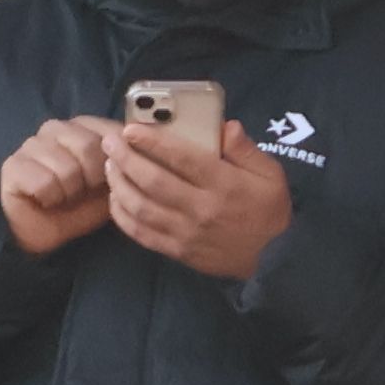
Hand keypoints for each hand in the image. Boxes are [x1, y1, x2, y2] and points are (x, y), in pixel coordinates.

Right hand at [0, 114, 117, 255]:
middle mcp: (56, 128)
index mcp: (83, 126)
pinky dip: (51, 199)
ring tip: (64, 197)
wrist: (42, 234)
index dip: (115, 160)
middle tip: (83, 191)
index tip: (108, 179)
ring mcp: (31, 145)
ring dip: (70, 192)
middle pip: (88, 146)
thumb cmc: (80, 207)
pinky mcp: (13, 166)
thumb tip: (143, 146)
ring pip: (67, 167)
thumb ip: (127, 162)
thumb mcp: (113, 183)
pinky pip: (45, 182)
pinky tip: (46, 201)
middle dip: (92, 178)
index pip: (111, 130)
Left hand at [106, 108, 298, 284]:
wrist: (274, 258)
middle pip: (152, 181)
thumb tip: (226, 126)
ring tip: (109, 166)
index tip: (131, 129)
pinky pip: (140, 233)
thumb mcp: (270, 173)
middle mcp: (201, 208)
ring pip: (140, 207)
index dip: (153, 142)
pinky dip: (121, 215)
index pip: (182, 158)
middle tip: (110, 143)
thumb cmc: (269, 210)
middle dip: (126, 159)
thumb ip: (245, 150)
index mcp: (224, 184)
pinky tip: (114, 198)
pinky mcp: (175, 250)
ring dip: (118, 185)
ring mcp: (185, 232)